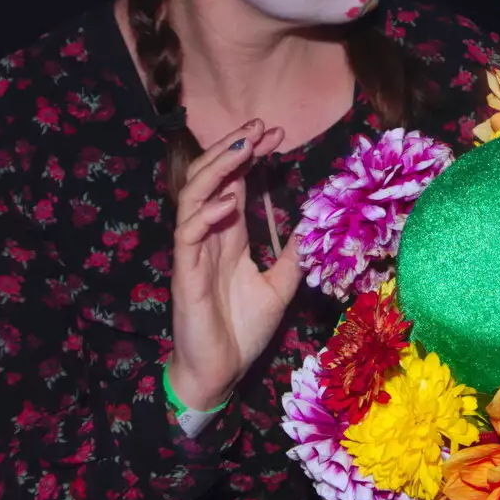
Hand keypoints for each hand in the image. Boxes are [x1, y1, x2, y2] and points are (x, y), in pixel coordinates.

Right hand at [169, 120, 299, 410]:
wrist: (220, 373)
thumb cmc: (242, 331)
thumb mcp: (279, 287)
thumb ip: (291, 256)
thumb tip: (314, 228)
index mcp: (227, 237)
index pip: (235, 182)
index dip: (251, 155)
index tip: (278, 134)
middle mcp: (207, 237)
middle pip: (210, 178)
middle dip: (233, 148)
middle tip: (261, 126)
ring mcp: (193, 254)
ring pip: (191, 196)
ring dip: (217, 167)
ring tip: (243, 146)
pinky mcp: (184, 275)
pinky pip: (187, 236)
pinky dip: (206, 215)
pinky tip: (228, 202)